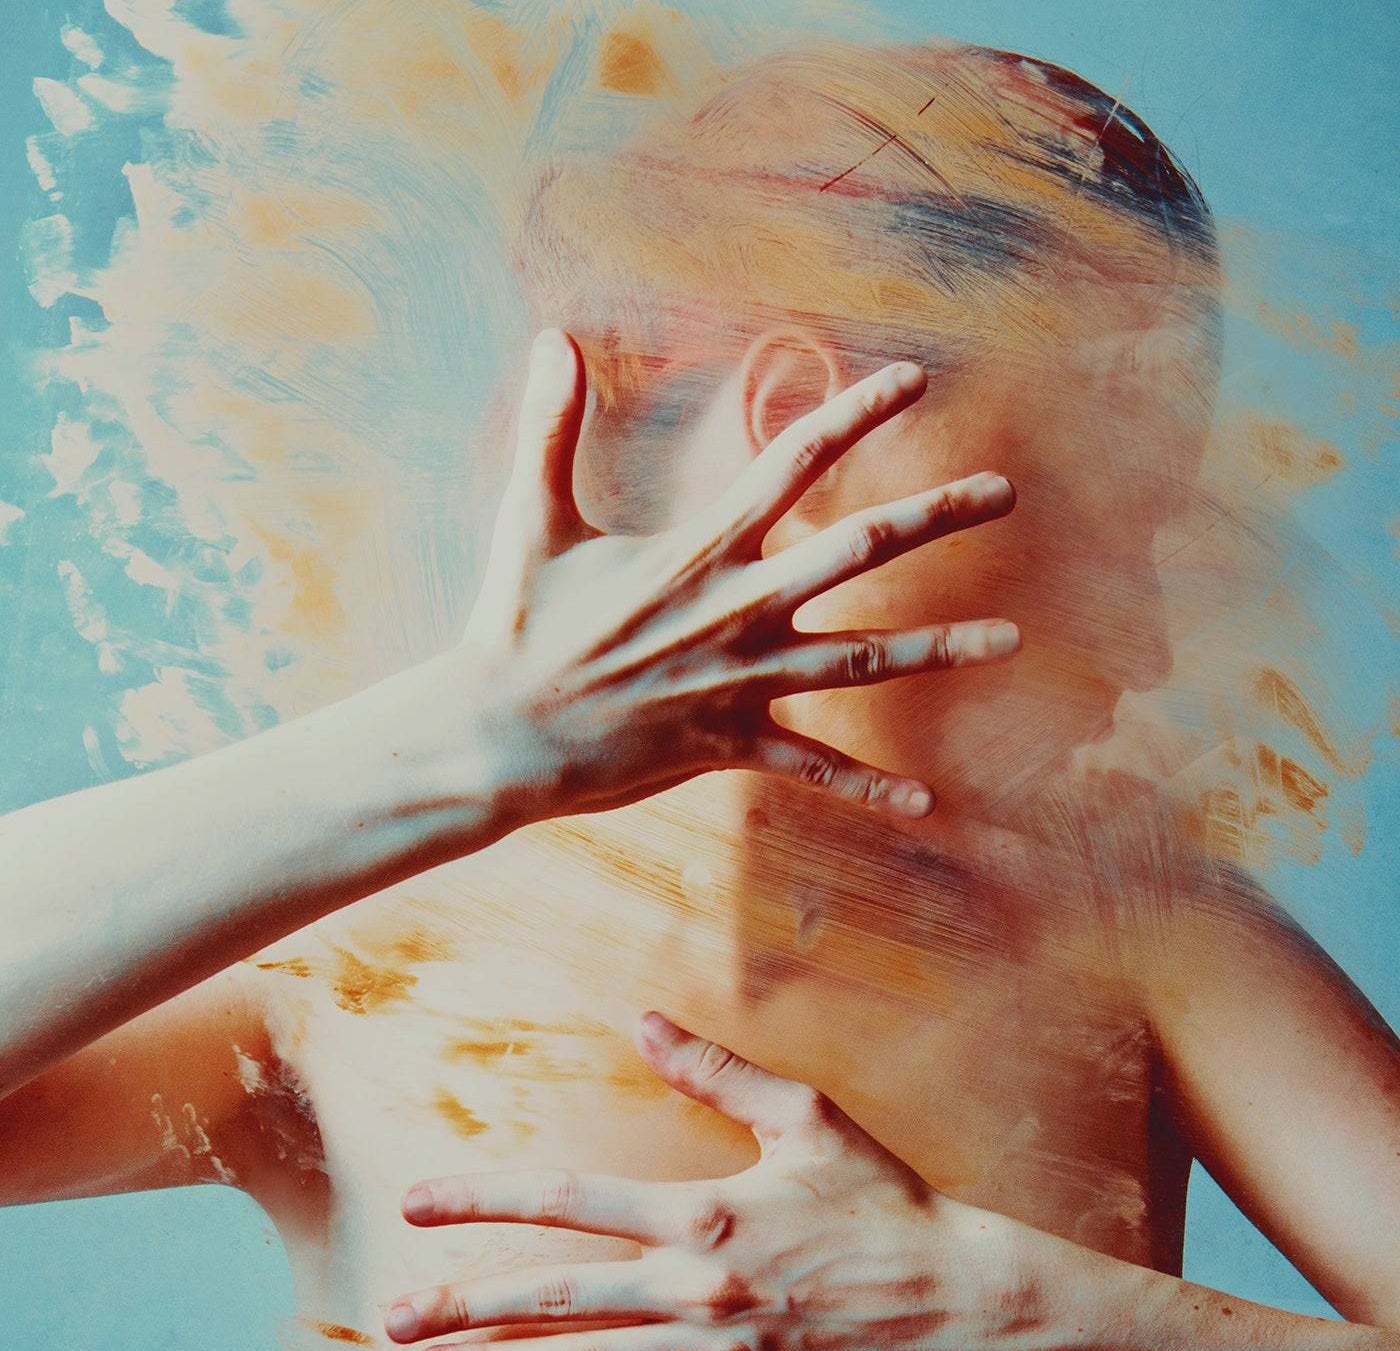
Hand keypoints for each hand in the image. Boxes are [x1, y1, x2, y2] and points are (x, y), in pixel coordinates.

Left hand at [386, 1014, 1000, 1350]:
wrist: (951, 1296)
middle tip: (394, 1319)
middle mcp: (695, 1288)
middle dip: (469, 1306)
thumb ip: (716, 1069)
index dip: (486, 1198)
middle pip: (557, 1296)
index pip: (569, 1200)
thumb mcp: (806, 1116)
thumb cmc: (880, 1197)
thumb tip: (641, 1018)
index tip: (417, 1200)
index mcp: (703, 1211)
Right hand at [452, 328, 1018, 823]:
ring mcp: (743, 681)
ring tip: (1012, 639)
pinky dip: (869, 785)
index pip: (794, 461)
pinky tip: (927, 801)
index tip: (914, 381)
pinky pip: (815, 766)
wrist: (501, 737)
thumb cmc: (516, 627)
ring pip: (863, 660)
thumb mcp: (530, 520)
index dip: (856, 414)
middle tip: (1006, 493)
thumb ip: (553, 429)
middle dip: (939, 516)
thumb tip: (552, 340)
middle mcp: (739, 610)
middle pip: (861, 550)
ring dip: (941, 648)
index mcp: (700, 550)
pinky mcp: (732, 745)